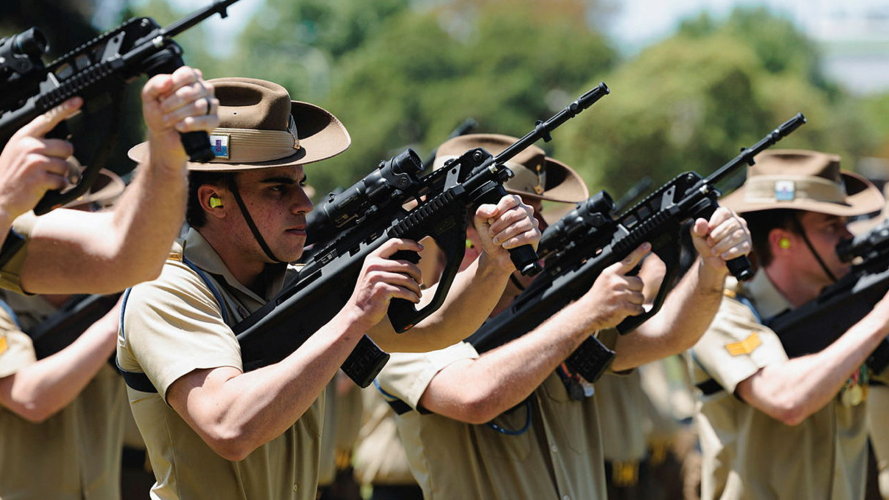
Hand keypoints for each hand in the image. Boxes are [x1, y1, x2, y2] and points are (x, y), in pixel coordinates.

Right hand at [0, 97, 82, 219]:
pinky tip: (43, 187)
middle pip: (67, 147)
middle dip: (63, 158)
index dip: (65, 109)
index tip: (78, 100)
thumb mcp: (17, 151)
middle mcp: (29, 146)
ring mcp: (35, 161)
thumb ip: (35, 141)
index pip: (48, 118)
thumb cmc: (10, 175)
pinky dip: (58, 186)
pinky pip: (63, 180)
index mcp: (23, 137)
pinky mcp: (40, 177)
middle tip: (48, 167)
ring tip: (43, 177)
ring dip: (60, 174)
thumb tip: (61, 139)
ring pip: (67, 165)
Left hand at [141, 66, 217, 166]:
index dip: (173, 85)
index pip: (188, 74)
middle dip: (173, 102)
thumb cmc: (159, 112)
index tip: (162, 96)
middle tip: (162, 109)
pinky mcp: (214, 120)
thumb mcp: (149, 97)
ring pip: (199, 106)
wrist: (163, 135)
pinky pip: (206, 120)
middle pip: (192, 91)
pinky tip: (179, 127)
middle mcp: (204, 88)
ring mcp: (211, 104)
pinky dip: (190, 124)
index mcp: (191, 78)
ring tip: (167, 120)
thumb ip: (155, 84)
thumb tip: (169, 80)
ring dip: (178, 115)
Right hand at [346, 238, 423, 330]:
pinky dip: (412, 296)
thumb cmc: (368, 294)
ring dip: (416, 287)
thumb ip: (387, 265)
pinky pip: (404, 291)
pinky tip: (414, 299)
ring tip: (417, 292)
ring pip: (407, 279)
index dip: (409, 243)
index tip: (420, 247)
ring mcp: (377, 277)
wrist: (357, 312)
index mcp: (373, 258)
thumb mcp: (374, 274)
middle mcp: (374, 265)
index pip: (394, 243)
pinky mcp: (382, 290)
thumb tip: (411, 263)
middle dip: (417, 273)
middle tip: (420, 281)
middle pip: (405, 264)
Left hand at [473, 195, 540, 272]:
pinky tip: (506, 245)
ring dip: (504, 235)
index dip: (498, 211)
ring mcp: (532, 223)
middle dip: (499, 226)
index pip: (510, 200)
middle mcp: (526, 211)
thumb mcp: (480, 222)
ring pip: (520, 226)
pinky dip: (514, 242)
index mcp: (514, 203)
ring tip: (497, 241)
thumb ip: (482, 211)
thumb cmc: (490, 236)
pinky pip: (528, 236)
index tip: (490, 221)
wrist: (495, 255)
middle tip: (492, 233)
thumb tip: (494, 210)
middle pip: (513, 214)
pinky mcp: (536, 235)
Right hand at [574, 242, 649, 331]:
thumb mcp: (604, 280)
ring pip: (641, 296)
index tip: (647, 245)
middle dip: (636, 289)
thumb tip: (636, 274)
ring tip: (624, 303)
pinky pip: (639, 308)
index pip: (628, 260)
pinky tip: (627, 310)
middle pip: (640, 282)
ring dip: (636, 301)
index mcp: (610, 273)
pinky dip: (636, 311)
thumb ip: (618, 276)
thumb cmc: (596, 298)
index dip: (639, 252)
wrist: (586, 313)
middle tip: (625, 294)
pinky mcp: (623, 307)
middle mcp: (616, 282)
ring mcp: (620, 295)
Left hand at [690, 207, 750, 272]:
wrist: (711, 259)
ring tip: (714, 251)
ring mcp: (744, 233)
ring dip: (722, 245)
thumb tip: (701, 222)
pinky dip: (731, 253)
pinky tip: (723, 256)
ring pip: (736, 236)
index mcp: (726, 215)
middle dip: (717, 236)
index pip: (724, 212)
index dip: (715, 222)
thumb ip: (698, 228)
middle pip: (731, 224)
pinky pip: (742, 247)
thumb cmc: (705, 243)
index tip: (708, 232)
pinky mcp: (747, 245)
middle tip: (709, 243)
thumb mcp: (698, 235)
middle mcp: (738, 222)